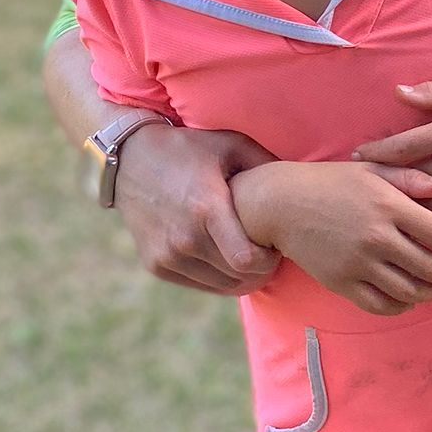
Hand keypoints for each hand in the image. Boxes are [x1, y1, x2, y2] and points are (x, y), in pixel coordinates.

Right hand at [112, 125, 282, 295]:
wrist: (131, 159)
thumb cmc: (190, 148)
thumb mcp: (231, 145)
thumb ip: (266, 165)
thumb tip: (299, 185)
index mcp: (206, 208)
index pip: (246, 261)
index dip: (268, 260)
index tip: (274, 245)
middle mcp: (184, 238)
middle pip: (238, 277)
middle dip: (260, 269)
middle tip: (267, 250)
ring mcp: (166, 254)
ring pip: (220, 286)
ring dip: (240, 276)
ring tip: (248, 253)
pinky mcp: (155, 264)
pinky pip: (199, 284)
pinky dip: (216, 276)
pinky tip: (224, 255)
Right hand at [231, 161, 431, 316]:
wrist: (282, 203)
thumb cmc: (332, 181)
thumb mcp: (372, 169)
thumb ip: (411, 178)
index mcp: (389, 204)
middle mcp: (377, 237)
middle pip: (429, 267)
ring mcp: (359, 263)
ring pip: (409, 290)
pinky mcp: (342, 283)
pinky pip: (381, 304)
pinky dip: (402, 305)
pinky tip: (410, 297)